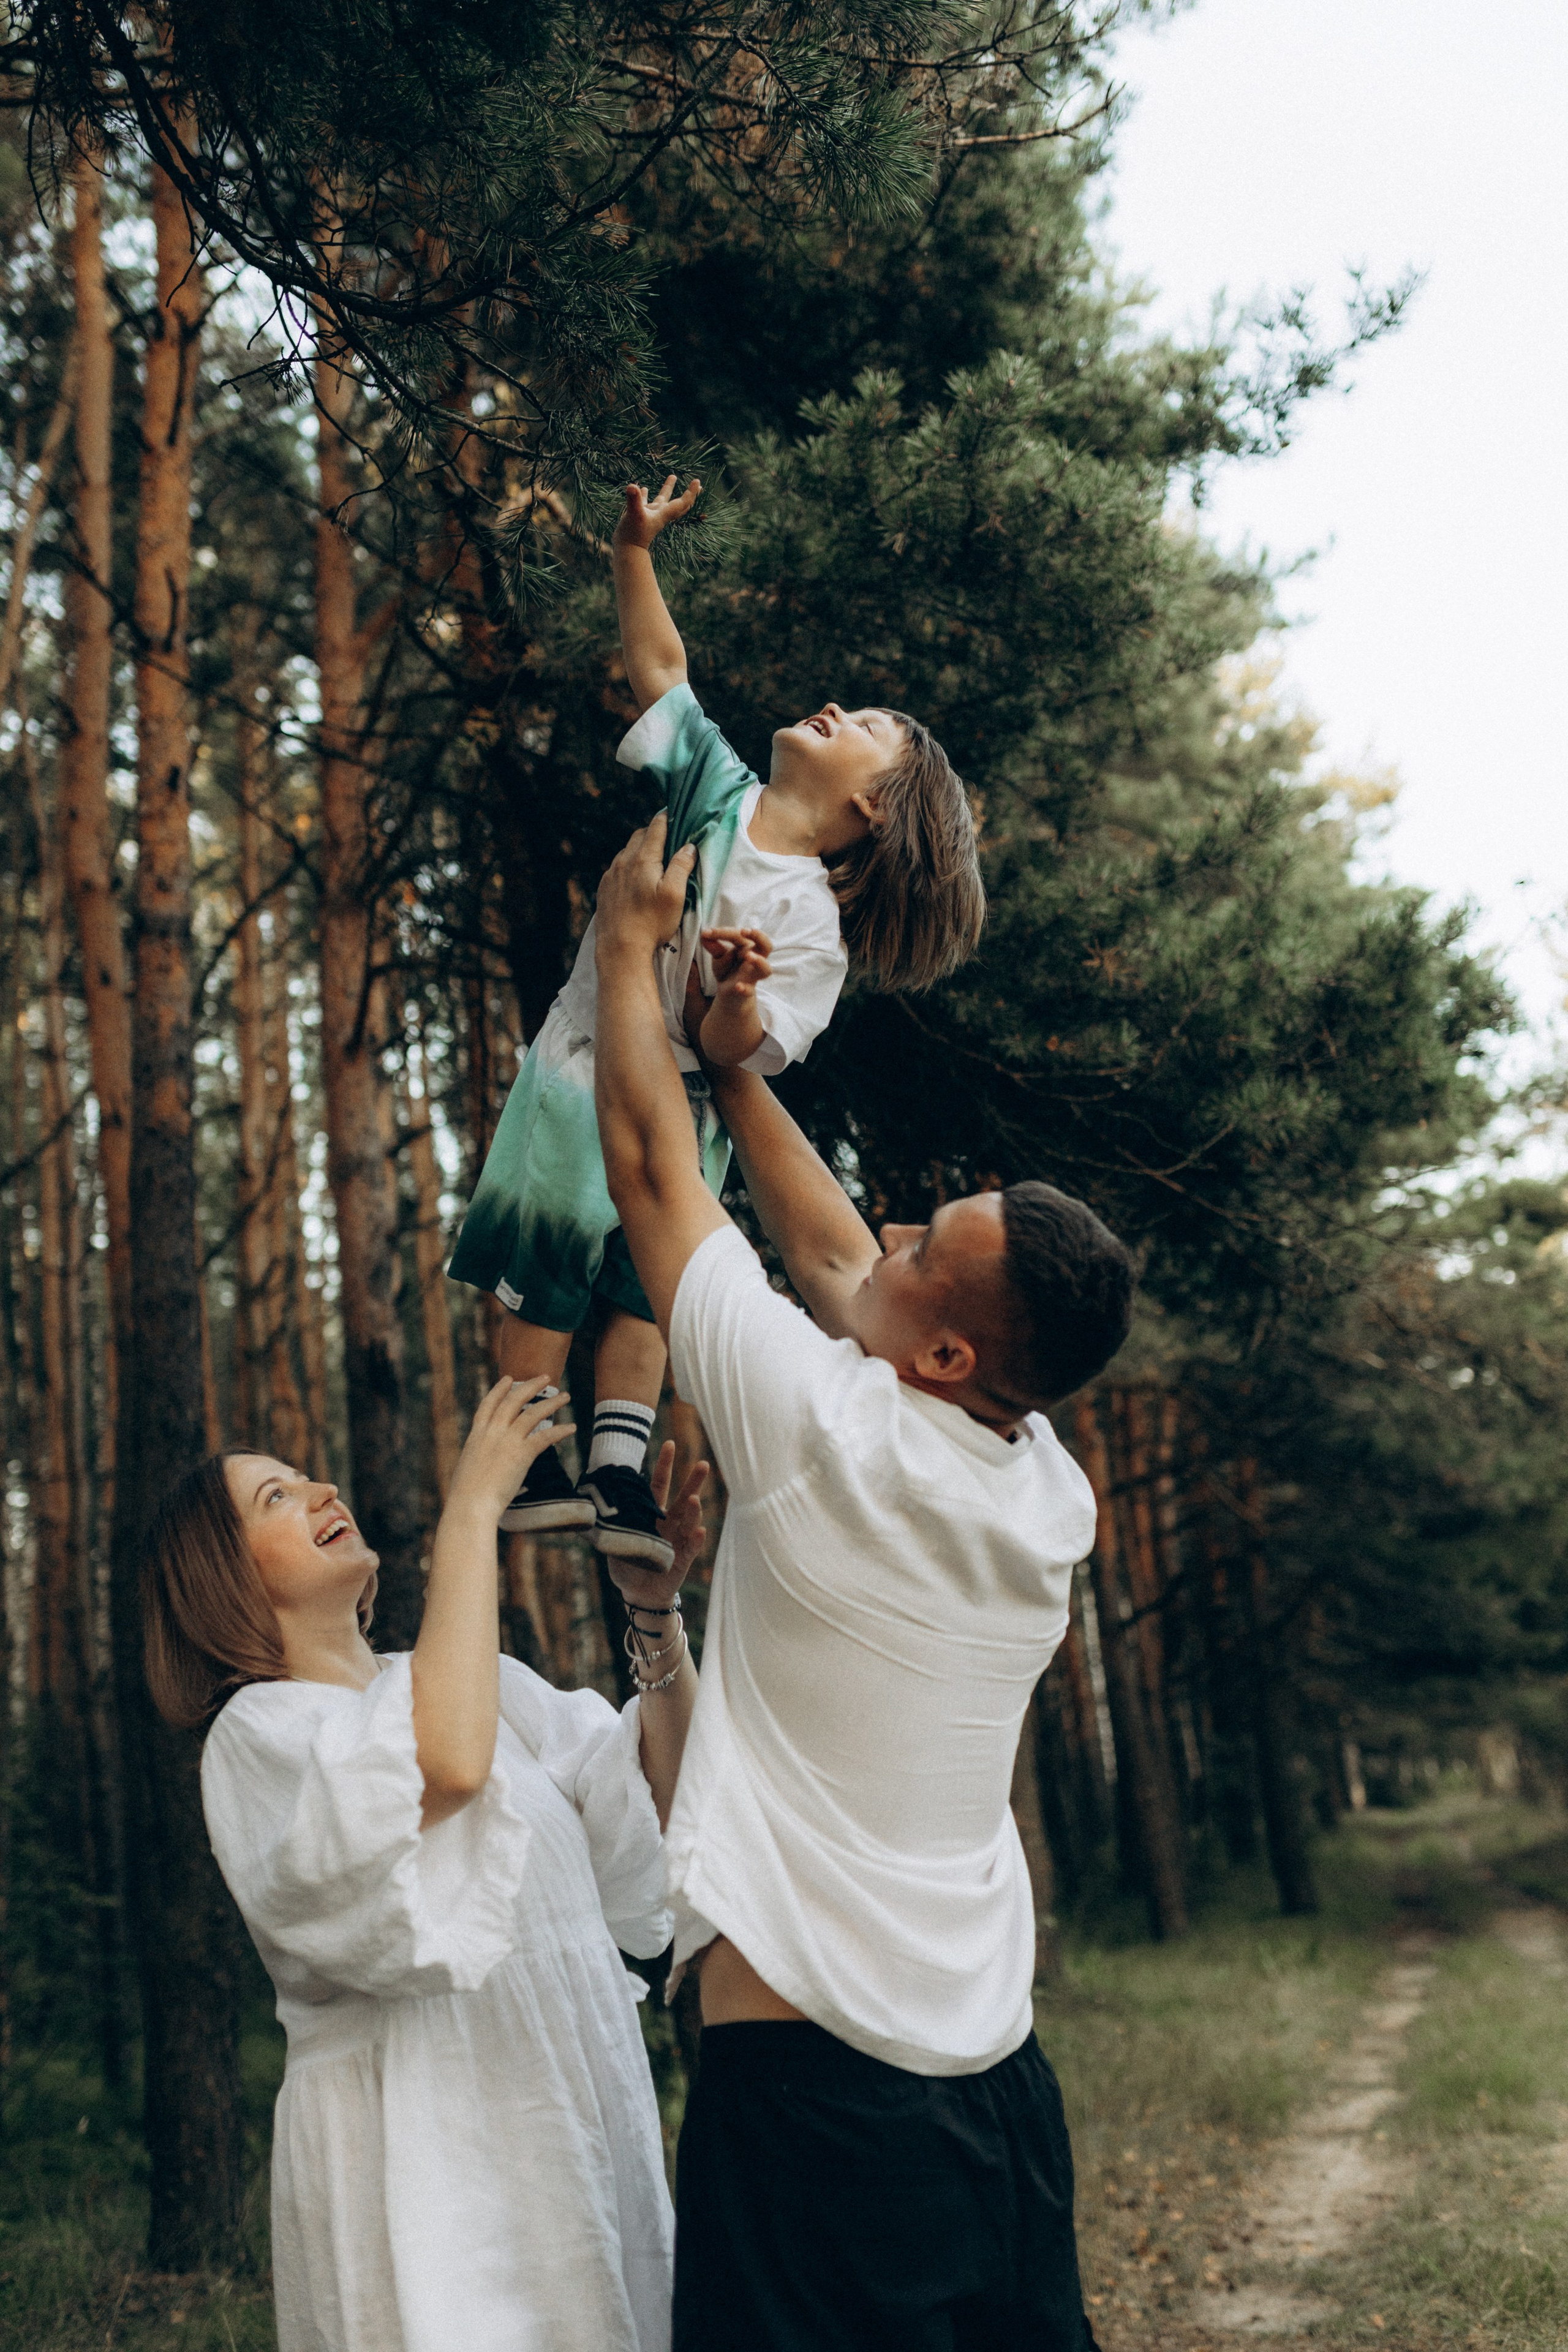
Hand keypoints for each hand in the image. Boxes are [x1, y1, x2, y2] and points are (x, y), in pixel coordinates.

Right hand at [446, 1376, 572, 1522]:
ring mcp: (507, 1441)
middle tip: (545, 1377)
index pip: (488, 1405)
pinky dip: (560, 1430)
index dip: (499, 1390)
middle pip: (513, 1401)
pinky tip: (571, 1427)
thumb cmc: (465, 1496)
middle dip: (530, 1386)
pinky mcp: (521, 1454)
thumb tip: (486, 1466)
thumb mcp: (468, 1469)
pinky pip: (545, 1437)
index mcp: (476, 1435)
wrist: (470, 1504)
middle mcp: (492, 1433)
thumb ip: (480, 1460)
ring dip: (551, 1402)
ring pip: (532, 1413)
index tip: (509, 1378)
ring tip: (565, 1396)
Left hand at [595, 810, 695, 963]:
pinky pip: (617, 868)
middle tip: (668, 836)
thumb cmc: (652, 923)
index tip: (674, 811)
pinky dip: (629, 865)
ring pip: (627, 851)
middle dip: (654, 832)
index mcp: (643, 859)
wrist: (620, 948)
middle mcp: (623, 862)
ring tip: (653, 858)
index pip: (656, 828)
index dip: (666, 817)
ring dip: (640, 849)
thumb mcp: (675, 895)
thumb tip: (689, 846)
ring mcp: (611, 875)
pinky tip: (636, 878)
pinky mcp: (604, 889)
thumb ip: (682, 866)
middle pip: (639, 836)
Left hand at [608, 1440, 709, 1611]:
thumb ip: (611, 1527)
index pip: (659, 1485)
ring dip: (692, 1509)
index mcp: (652, 1515)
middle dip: (693, 1481)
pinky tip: (699, 1530)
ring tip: (693, 1498)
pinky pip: (691, 1547)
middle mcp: (669, 1523)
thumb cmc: (626, 1567)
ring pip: (689, 1520)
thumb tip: (595, 1507)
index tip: (669, 1444)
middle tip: (703, 1463)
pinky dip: (696, 1539)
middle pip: (682, 1497)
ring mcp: (678, 1540)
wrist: (639, 1595)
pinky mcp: (683, 1559)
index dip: (664, 1465)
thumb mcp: (613, 1545)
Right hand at [613, 474, 701, 552]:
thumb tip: (633, 486)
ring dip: (668, 488)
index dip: (691, 492)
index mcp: (664, 514)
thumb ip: (634, 500)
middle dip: (688, 493)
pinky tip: (643, 487)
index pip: (682, 502)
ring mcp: (651, 515)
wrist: (627, 549)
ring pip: (662, 499)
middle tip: (698, 483)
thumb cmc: (633, 534)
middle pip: (678, 502)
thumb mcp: (634, 514)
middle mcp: (660, 514)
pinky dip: (646, 494)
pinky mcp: (640, 516)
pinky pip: (646, 502)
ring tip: (673, 476)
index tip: (697, 481)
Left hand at [701, 926, 772, 998]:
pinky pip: (750, 990)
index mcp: (747, 947)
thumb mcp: (719, 956)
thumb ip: (714, 946)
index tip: (707, 933)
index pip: (739, 936)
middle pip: (766, 946)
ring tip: (749, 956)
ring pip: (766, 969)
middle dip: (758, 936)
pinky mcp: (748, 990)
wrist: (729, 992)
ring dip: (759, 961)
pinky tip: (737, 986)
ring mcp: (753, 975)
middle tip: (744, 931)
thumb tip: (704, 935)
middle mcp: (755, 959)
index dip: (723, 933)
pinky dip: (745, 988)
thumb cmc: (728, 969)